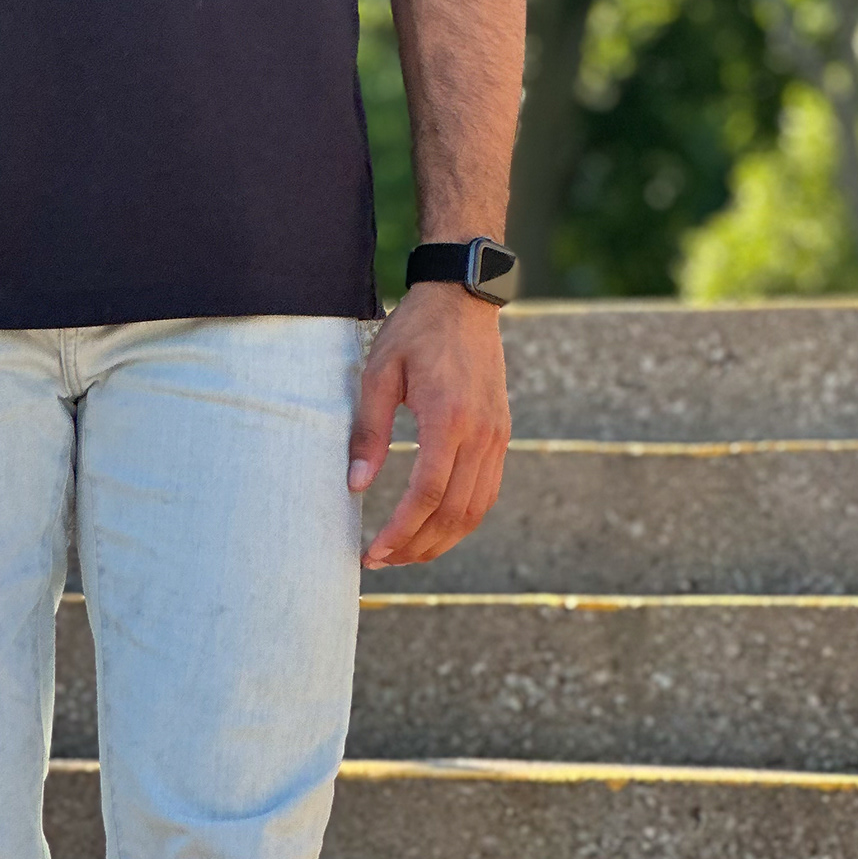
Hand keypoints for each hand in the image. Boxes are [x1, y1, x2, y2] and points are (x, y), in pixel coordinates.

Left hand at [348, 280, 511, 567]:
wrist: (464, 298)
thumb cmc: (415, 331)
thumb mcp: (379, 372)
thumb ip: (369, 431)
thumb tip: (357, 487)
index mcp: (449, 417)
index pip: (428, 493)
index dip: (400, 530)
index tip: (373, 551)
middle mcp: (480, 433)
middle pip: (454, 511)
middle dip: (417, 545)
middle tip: (381, 560)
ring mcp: (496, 435)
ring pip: (475, 509)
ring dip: (441, 540)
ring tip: (405, 553)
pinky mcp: (501, 433)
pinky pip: (487, 491)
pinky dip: (462, 519)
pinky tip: (435, 526)